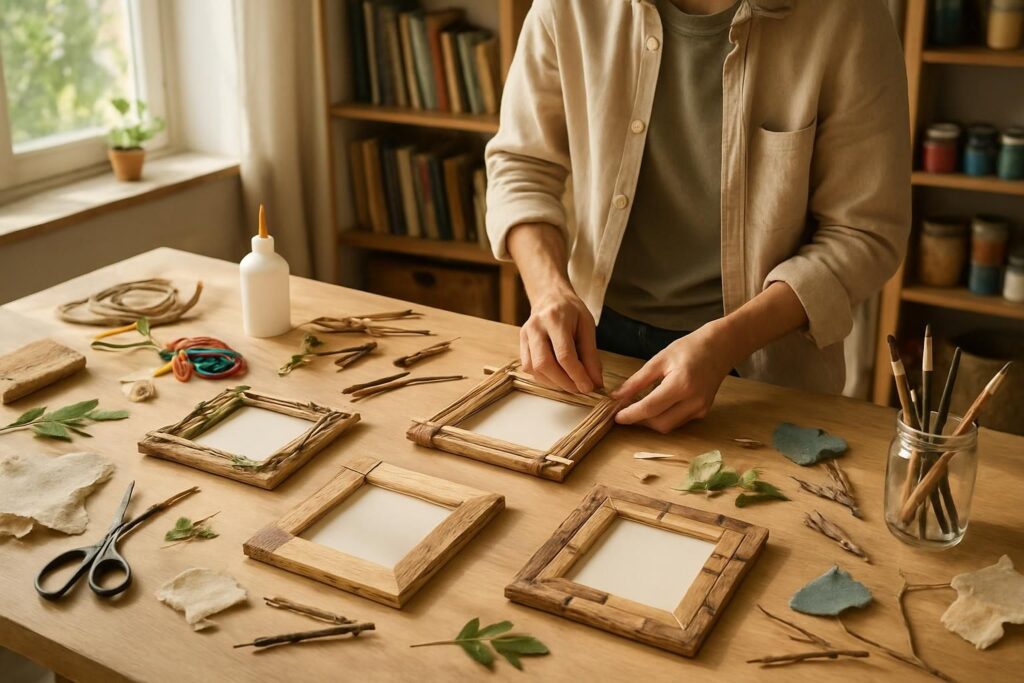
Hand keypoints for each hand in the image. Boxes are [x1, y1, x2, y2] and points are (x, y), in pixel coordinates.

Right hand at [520, 285, 602, 393]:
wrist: (550, 296)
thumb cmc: (571, 310)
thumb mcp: (587, 326)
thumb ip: (591, 354)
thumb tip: (595, 381)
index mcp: (555, 319)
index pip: (564, 354)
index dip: (577, 375)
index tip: (589, 387)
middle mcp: (536, 327)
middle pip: (544, 364)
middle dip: (564, 382)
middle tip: (579, 388)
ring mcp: (525, 335)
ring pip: (534, 369)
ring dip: (554, 382)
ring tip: (570, 382)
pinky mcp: (521, 343)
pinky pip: (529, 368)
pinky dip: (544, 377)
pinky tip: (557, 376)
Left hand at [611, 325, 733, 432]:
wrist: (721, 348)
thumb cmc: (689, 348)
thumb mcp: (660, 360)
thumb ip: (637, 380)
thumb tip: (617, 396)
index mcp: (681, 384)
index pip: (650, 408)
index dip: (631, 415)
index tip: (616, 416)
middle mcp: (694, 401)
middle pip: (659, 423)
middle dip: (639, 421)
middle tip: (624, 411)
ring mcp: (701, 409)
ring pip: (669, 426)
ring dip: (650, 421)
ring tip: (638, 408)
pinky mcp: (703, 412)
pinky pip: (678, 421)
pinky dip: (663, 417)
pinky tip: (656, 406)